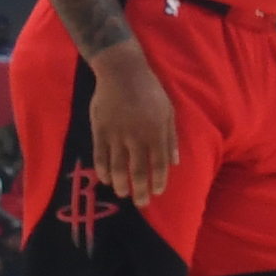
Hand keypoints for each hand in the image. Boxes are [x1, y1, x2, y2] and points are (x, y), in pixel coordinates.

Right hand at [76, 37, 185, 215]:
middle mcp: (137, 137)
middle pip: (137, 171)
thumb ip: (171, 138)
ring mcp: (116, 136)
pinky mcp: (100, 132)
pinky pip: (100, 157)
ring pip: (117, 168)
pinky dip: (102, 171)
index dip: (158, 181)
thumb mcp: (168, 110)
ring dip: (120, 184)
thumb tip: (175, 162)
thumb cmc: (150, 91)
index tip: (157, 192)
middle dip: (140, 190)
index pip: (158, 164)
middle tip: (140, 202)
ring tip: (122, 193)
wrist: (122, 73)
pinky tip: (106, 179)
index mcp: (156, 132)